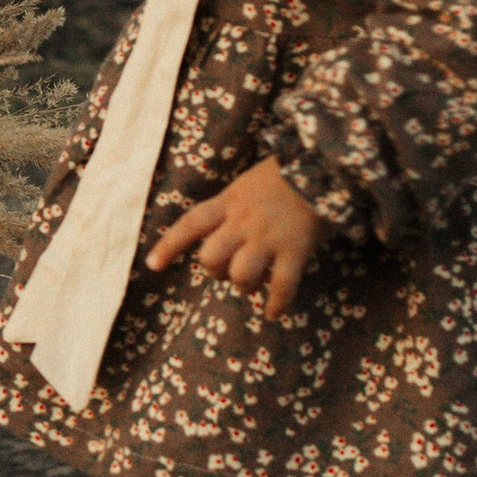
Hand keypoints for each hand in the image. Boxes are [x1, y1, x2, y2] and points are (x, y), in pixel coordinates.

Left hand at [145, 156, 323, 319]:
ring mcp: (269, 237)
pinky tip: (273, 312)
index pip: (191, 224)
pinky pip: (281, 286)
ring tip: (253, 285)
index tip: (153, 265)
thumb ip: (231, 209)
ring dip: (243, 285)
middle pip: (211, 258)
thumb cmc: (283, 176)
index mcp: (229, 201)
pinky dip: (277, 304)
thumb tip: (219, 239)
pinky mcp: (296, 249)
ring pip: (240, 274)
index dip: (170, 245)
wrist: (323, 164)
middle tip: (228, 271)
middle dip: (215, 271)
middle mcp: (243, 221)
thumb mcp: (246, 185)